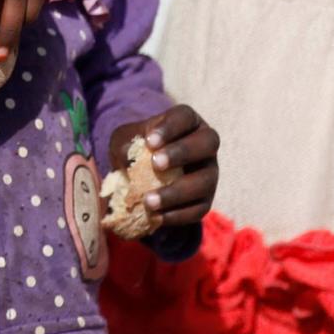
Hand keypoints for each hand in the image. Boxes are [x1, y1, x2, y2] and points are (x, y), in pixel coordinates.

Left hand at [107, 105, 220, 234]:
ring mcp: (209, 173)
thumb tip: (129, 158)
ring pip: (205, 181)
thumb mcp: (125, 139)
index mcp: (187, 122)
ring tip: (149, 201)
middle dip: (183, 153)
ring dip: (177, 192)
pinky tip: (156, 217)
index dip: (170, 128)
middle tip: (156, 164)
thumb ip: (125, 144)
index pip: (185, 117)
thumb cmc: (137, 148)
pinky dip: (177, 215)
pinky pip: (199, 209)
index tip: (150, 141)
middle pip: (208, 142)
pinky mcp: (205, 200)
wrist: (144, 175)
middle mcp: (205, 145)